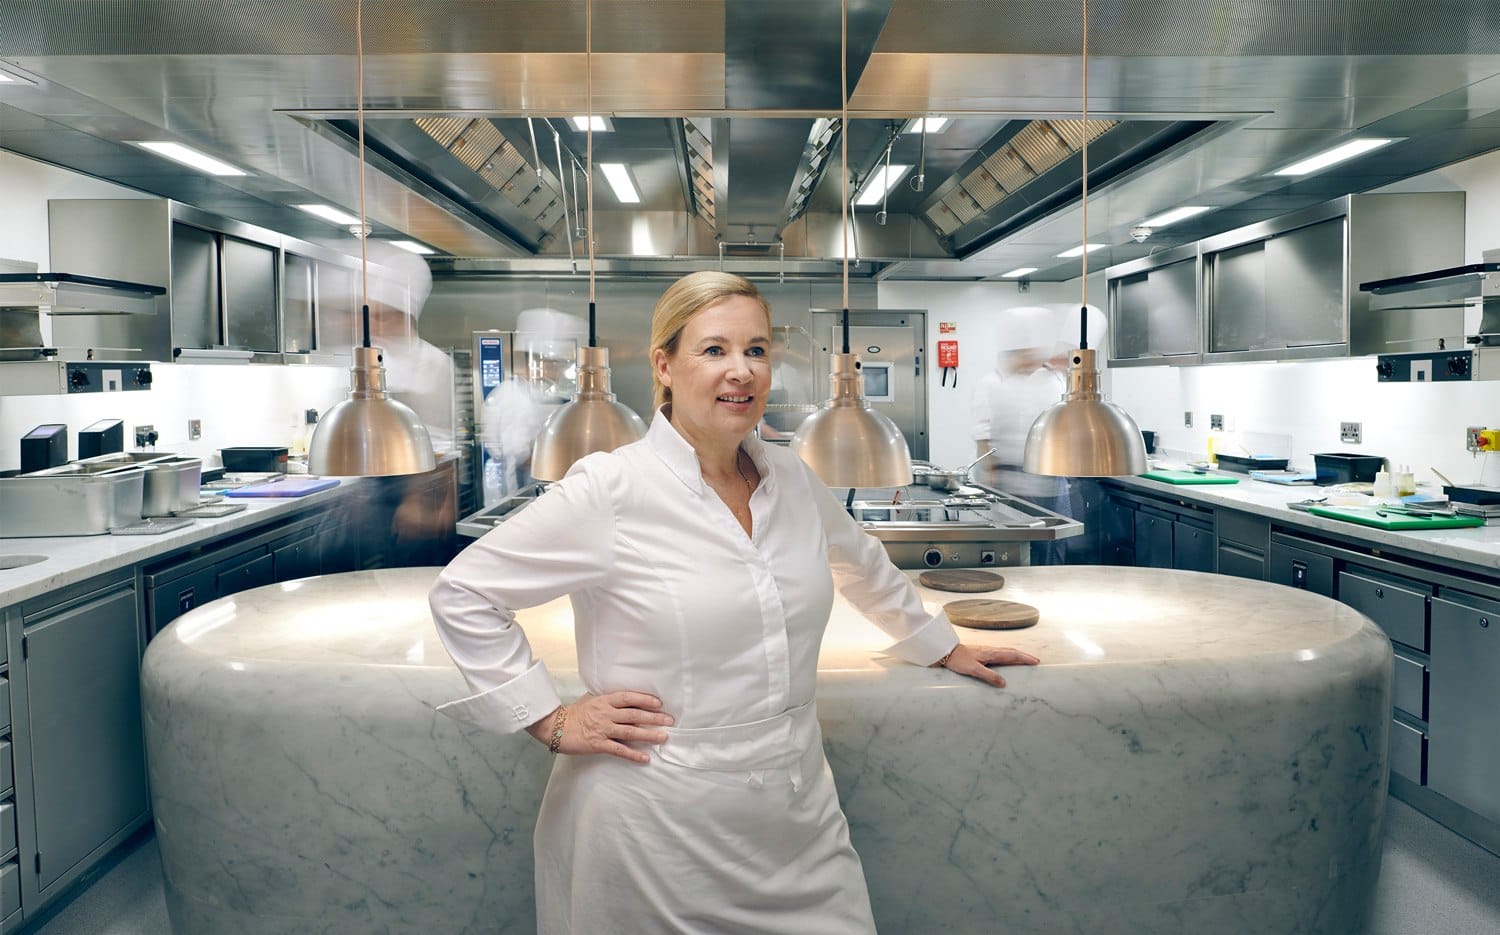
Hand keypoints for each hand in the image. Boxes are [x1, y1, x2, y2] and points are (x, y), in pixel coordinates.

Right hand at [525, 691, 674, 763]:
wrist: (556, 727)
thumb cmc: (575, 712)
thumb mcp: (591, 699)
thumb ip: (608, 699)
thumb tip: (626, 697)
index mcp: (605, 701)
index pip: (629, 697)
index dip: (645, 699)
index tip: (659, 703)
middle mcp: (606, 714)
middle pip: (634, 714)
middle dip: (654, 717)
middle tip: (670, 720)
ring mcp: (603, 729)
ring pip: (630, 732)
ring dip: (649, 735)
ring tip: (664, 737)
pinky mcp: (598, 744)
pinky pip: (619, 750)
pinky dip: (633, 754)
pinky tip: (645, 758)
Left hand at [935, 642, 1038, 687]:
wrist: (947, 652)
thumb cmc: (959, 660)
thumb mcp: (974, 670)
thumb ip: (989, 676)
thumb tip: (1004, 683)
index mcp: (991, 653)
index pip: (1012, 654)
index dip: (1025, 658)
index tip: (1036, 661)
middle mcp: (991, 650)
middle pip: (1012, 652)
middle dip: (1024, 656)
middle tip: (1035, 661)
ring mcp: (987, 651)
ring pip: (1006, 652)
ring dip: (1017, 655)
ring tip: (1025, 661)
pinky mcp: (983, 653)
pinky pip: (1000, 654)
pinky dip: (1009, 656)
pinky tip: (1008, 661)